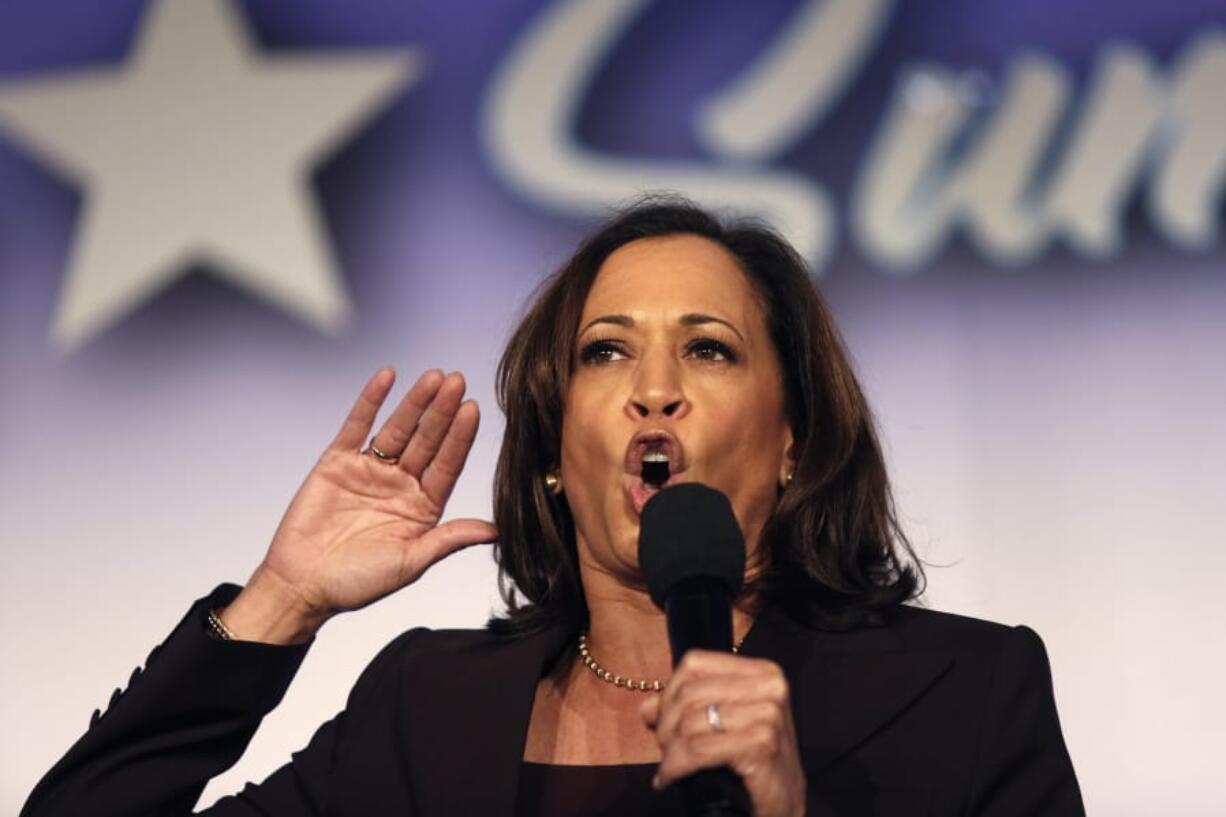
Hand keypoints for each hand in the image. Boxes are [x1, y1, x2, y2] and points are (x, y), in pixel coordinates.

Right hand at [225, 368, 495, 640]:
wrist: (302, 586)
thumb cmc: (356, 583)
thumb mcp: (411, 562)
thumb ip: (450, 539)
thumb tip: (497, 531)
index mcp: (422, 506)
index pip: (447, 464)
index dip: (460, 438)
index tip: (472, 410)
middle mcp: (400, 484)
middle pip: (427, 440)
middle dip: (442, 412)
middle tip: (457, 381)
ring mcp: (369, 470)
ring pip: (397, 428)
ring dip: (415, 402)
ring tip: (433, 377)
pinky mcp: (337, 462)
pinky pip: (357, 425)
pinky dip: (371, 400)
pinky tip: (387, 377)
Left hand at [642, 651, 805, 816]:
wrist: (785, 804)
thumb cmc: (755, 764)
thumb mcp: (723, 727)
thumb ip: (686, 709)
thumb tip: (648, 707)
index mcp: (762, 672)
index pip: (695, 664)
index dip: (669, 692)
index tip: (661, 719)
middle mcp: (769, 687)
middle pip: (689, 693)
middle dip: (666, 725)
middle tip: (664, 749)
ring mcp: (768, 714)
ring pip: (690, 723)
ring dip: (669, 750)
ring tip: (669, 766)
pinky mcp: (762, 744)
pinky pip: (698, 750)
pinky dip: (676, 767)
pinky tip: (671, 778)